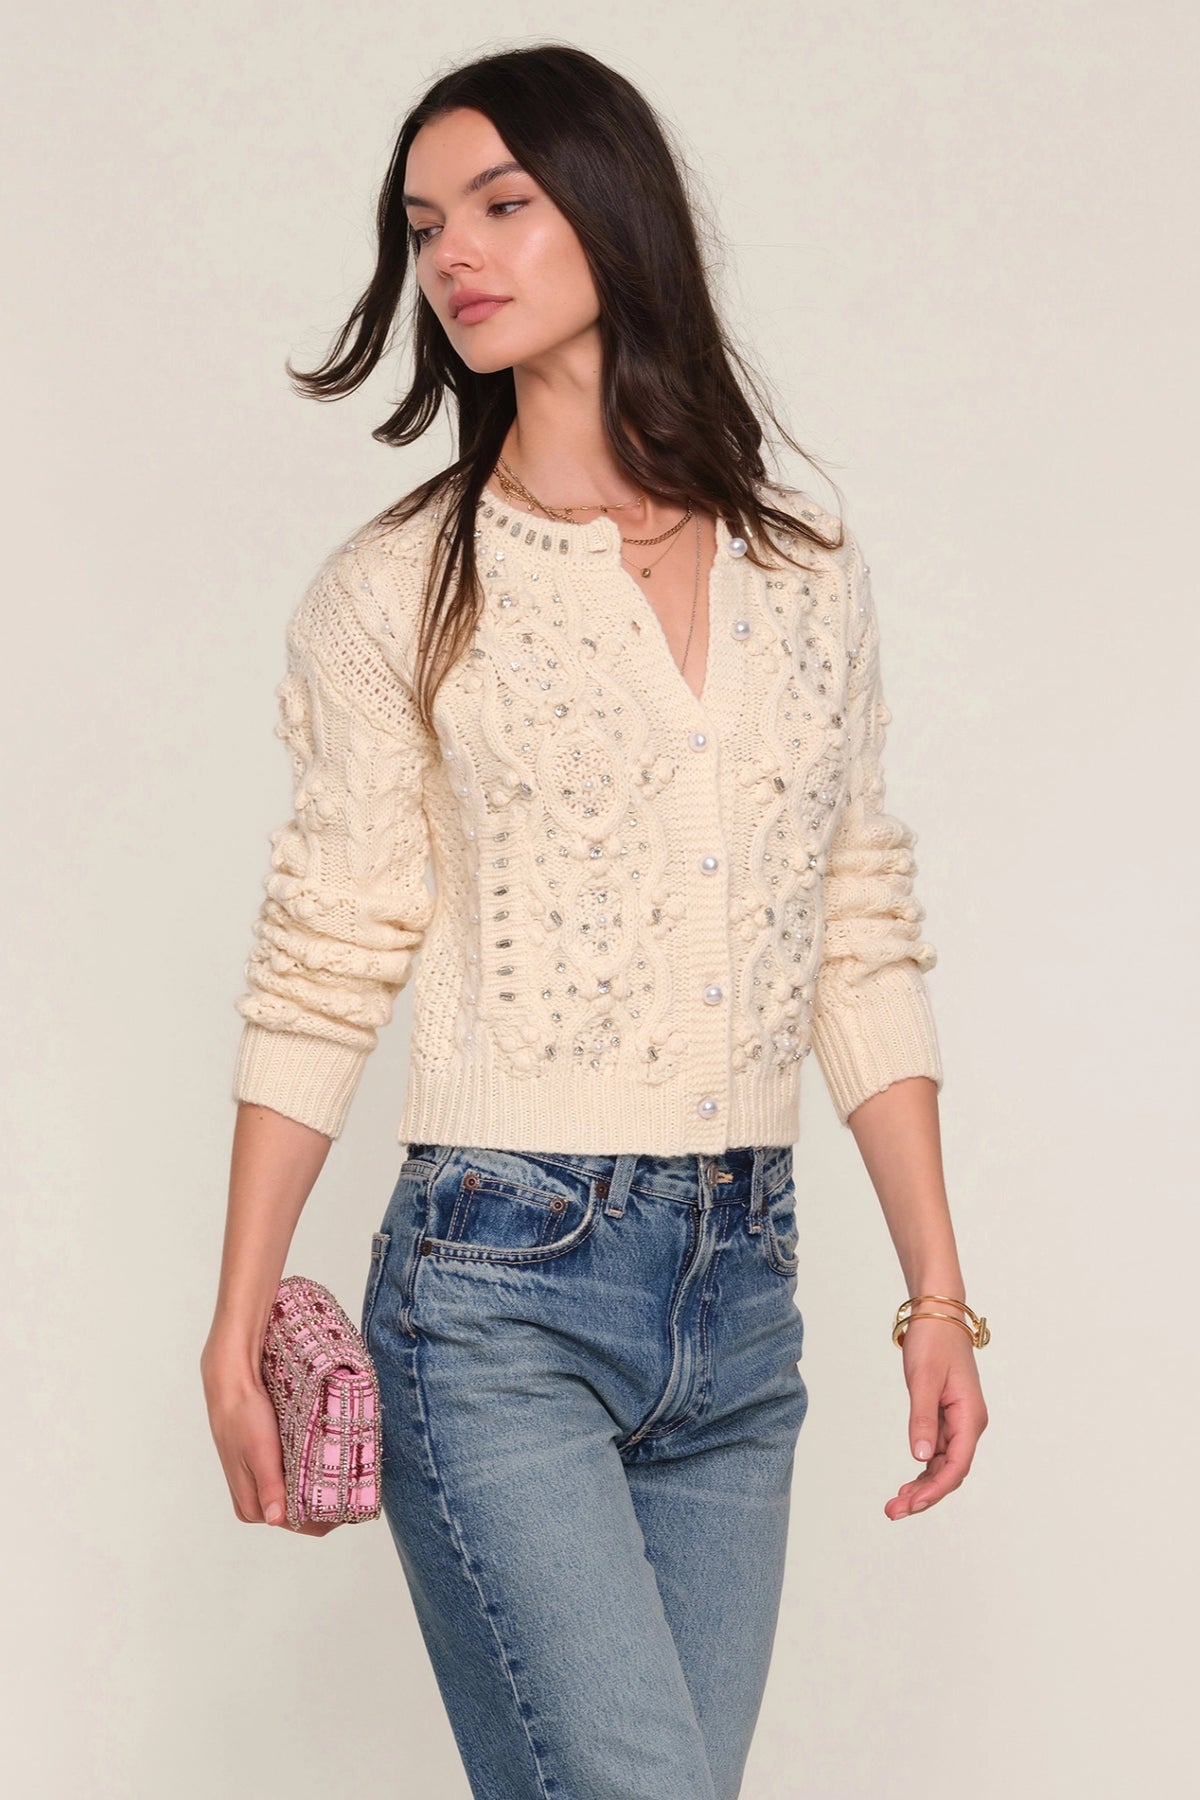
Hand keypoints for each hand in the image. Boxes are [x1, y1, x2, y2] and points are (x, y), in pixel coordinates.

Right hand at [201, 1342, 340, 1537]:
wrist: (231, 1389)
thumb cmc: (244, 1419)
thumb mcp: (259, 1453)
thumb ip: (268, 1487)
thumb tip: (275, 1520)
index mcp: (252, 1507)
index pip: (299, 1525)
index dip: (326, 1519)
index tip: (351, 1503)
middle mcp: (255, 1503)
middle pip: (300, 1516)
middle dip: (325, 1506)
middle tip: (352, 1485)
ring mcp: (260, 1487)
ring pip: (298, 1499)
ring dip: (317, 1492)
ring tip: (342, 1475)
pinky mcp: (265, 1470)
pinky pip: (293, 1483)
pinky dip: (309, 1479)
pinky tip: (324, 1466)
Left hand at [885, 1318, 988, 1519]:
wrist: (938, 1314)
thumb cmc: (933, 1341)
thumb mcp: (923, 1379)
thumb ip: (922, 1419)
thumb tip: (921, 1459)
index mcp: (969, 1417)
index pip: (957, 1465)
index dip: (935, 1489)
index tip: (911, 1504)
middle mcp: (968, 1424)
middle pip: (950, 1472)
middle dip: (925, 1495)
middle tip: (893, 1512)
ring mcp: (958, 1422)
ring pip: (943, 1465)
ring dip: (922, 1487)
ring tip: (895, 1505)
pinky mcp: (946, 1417)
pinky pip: (938, 1452)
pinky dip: (923, 1469)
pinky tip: (907, 1484)